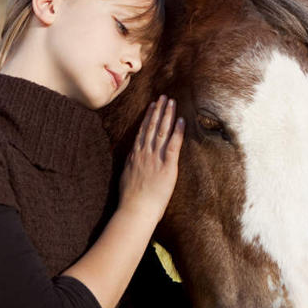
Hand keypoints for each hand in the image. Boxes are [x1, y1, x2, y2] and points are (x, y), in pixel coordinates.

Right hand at [119, 95, 184, 222]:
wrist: (135, 210)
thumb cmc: (130, 200)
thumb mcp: (126, 177)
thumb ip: (131, 166)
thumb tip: (131, 161)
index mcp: (134, 155)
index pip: (142, 131)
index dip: (148, 117)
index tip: (152, 106)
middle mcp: (144, 153)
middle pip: (152, 126)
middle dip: (158, 110)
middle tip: (163, 97)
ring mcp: (155, 158)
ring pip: (161, 131)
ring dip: (167, 115)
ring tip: (171, 102)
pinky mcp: (167, 166)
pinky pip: (173, 145)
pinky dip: (177, 132)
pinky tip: (181, 120)